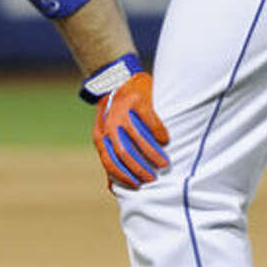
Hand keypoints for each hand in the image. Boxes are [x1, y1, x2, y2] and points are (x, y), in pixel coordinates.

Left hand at [92, 72, 168, 190]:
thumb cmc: (115, 114)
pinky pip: (150, 121)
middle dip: (139, 168)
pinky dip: (159, 134)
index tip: (138, 186)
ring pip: (138, 138)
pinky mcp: (137, 100)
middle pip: (124, 152)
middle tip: (153, 178)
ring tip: (164, 163)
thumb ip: (110, 158)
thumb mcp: (107, 135)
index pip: (109, 161)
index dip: (123, 176)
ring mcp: (122, 111)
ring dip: (152, 154)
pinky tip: (166, 141)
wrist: (118, 79)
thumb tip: (111, 188)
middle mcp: (109, 124)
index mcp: (101, 135)